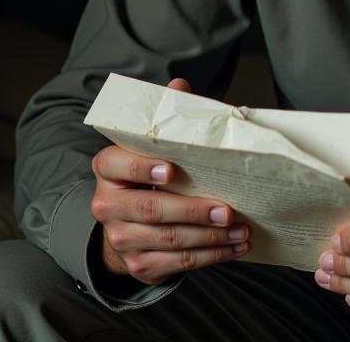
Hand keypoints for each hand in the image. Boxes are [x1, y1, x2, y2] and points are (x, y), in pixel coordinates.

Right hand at [89, 77, 250, 284]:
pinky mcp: (139, 264)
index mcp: (108, 168)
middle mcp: (108, 205)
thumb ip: (164, 117)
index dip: (144, 168)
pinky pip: (177, 263)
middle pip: (151, 209)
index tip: (173, 169)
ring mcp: (122, 238)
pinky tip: (234, 247)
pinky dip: (210, 256)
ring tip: (241, 230)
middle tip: (227, 210)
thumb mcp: (150, 144)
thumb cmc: (146, 175)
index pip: (119, 165)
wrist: (125, 225)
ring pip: (169, 240)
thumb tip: (180, 85)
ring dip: (210, 238)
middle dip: (193, 211)